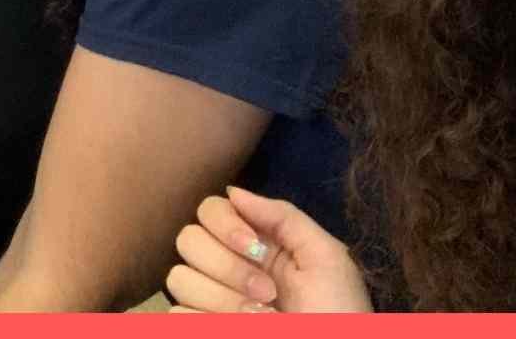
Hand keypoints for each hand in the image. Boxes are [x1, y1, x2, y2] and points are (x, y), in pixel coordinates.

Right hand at [166, 186, 371, 313]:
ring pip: (179, 278)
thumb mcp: (325, 258)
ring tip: (263, 320)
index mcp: (256, 244)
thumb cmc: (338, 314)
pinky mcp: (201, 326)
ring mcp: (210, 300)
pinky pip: (177, 313)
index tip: (256, 248)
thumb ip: (282, 217)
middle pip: (188, 240)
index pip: (210, 210)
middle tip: (268, 293)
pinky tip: (239, 331)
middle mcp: (226, 266)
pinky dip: (208, 320)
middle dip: (228, 267)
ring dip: (223, 300)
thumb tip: (232, 191)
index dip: (225, 224)